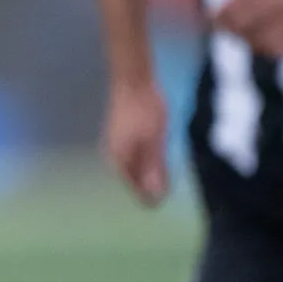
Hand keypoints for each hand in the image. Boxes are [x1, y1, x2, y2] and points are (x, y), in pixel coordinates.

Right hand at [102, 78, 170, 205]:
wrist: (133, 81)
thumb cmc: (145, 111)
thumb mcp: (154, 142)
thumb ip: (154, 169)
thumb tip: (154, 196)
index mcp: (120, 161)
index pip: (135, 188)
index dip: (151, 197)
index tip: (167, 199)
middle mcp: (114, 156)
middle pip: (132, 180)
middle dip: (148, 187)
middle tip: (168, 190)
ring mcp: (115, 145)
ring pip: (132, 168)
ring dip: (147, 175)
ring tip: (165, 177)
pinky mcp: (121, 136)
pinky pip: (133, 158)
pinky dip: (144, 163)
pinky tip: (155, 159)